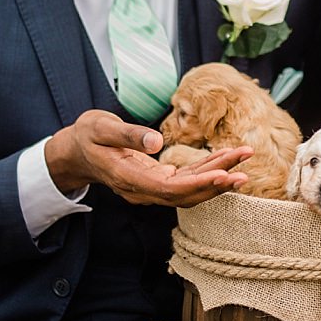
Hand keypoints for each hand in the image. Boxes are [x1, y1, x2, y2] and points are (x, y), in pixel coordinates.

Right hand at [44, 109, 253, 207]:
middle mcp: (143, 190)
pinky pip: (187, 180)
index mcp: (128, 179)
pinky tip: (226, 159)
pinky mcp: (158, 180)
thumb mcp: (100, 128)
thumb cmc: (87, 137)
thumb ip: (128, 135)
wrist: (76, 153)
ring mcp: (151, 188)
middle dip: (218, 181)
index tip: (224, 175)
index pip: (170, 188)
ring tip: (243, 160)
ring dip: (218, 176)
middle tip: (245, 169)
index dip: (199, 184)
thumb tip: (157, 141)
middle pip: (186, 192)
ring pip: (190, 189)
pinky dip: (207, 170)